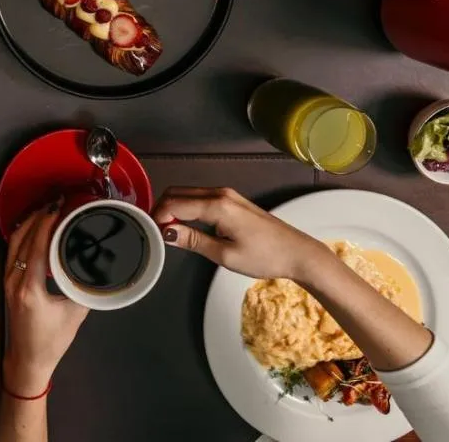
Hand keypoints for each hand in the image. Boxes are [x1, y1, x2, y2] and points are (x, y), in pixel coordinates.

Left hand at [1, 206, 87, 396]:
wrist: (28, 360)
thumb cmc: (51, 341)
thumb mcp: (75, 313)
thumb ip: (84, 287)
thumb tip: (97, 266)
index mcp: (30, 289)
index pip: (36, 246)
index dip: (47, 223)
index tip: (59, 206)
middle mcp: (14, 280)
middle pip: (22, 238)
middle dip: (38, 216)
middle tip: (56, 201)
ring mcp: (8, 280)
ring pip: (14, 243)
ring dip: (29, 223)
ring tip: (47, 209)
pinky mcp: (8, 282)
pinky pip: (13, 251)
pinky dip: (24, 235)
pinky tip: (35, 228)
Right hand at [153, 187, 332, 282]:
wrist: (297, 253)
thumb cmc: (265, 257)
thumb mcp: (225, 255)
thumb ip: (193, 240)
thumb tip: (167, 232)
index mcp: (217, 205)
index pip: (175, 203)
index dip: (158, 217)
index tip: (151, 233)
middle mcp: (220, 193)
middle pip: (178, 192)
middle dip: (162, 209)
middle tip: (155, 232)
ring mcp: (227, 194)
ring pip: (188, 193)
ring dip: (173, 207)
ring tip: (169, 231)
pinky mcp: (232, 200)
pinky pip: (200, 197)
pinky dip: (187, 207)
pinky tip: (186, 225)